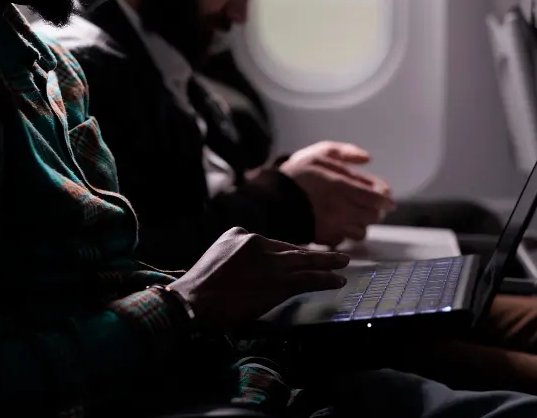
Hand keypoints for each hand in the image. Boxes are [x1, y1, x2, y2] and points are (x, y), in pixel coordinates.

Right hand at [168, 227, 349, 329]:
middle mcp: (257, 243)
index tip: (302, 258)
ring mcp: (269, 262)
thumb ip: (236, 256)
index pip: (273, 244)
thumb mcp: (216, 258)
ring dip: (327, 263)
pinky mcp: (277, 282)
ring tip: (342, 263)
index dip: (290, 254)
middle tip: (334, 256)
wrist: (193, 301)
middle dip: (314, 254)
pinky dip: (325, 278)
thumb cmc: (199, 288)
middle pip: (292, 249)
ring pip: (304, 261)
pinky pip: (307, 278)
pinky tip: (337, 280)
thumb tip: (251, 269)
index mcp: (240, 234)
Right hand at [279, 141, 394, 246]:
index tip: (386, 198)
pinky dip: (344, 235)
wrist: (268, 199)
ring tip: (352, 216)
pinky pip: (344, 241)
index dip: (385, 199)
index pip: (377, 197)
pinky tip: (338, 225)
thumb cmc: (296, 175)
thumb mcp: (318, 153)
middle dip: (374, 210)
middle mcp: (341, 209)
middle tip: (370, 205)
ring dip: (361, 224)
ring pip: (361, 232)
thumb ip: (345, 153)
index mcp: (343, 186)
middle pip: (373, 216)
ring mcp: (333, 226)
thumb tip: (368, 158)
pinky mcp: (324, 239)